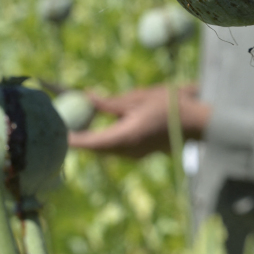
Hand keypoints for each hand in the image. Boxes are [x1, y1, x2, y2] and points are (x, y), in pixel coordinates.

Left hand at [67, 84, 210, 158]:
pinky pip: (116, 148)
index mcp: (125, 137)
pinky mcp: (139, 153)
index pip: (89, 143)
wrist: (197, 122)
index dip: (71, 139)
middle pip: (94, 148)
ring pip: (105, 149)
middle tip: (65, 121)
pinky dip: (105, 138)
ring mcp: (134, 155)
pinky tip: (103, 125)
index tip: (56, 132)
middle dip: (79, 137)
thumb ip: (111, 103)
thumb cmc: (170, 105)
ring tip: (81, 122)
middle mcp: (127, 151)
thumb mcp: (138, 98)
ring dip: (92, 138)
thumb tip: (87, 98)